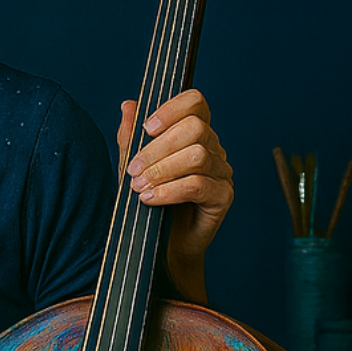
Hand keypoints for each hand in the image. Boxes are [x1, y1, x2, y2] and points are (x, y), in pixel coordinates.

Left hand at [118, 89, 233, 303]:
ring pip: (196, 156)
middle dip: (157, 148)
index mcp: (194, 133)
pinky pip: (198, 185)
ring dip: (162, 170)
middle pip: (195, 128)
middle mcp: (212, 148)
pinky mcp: (223, 196)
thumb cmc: (149, 204)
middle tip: (133, 170)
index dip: (171, 109)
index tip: (146, 128)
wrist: (159, 248)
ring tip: (139, 187)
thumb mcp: (133, 168)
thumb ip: (130, 139)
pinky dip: (170, 191)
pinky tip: (151, 200)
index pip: (195, 102)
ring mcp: (221, 171)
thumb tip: (128, 105)